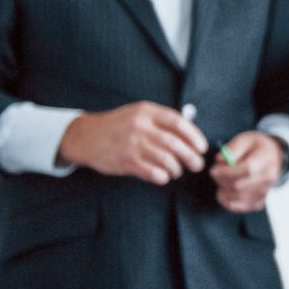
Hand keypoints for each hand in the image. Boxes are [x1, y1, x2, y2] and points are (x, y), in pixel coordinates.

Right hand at [57, 101, 206, 183]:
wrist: (86, 136)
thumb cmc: (117, 126)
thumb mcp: (138, 113)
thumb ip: (161, 121)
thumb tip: (190, 133)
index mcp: (146, 111)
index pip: (178, 122)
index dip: (194, 136)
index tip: (202, 147)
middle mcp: (140, 126)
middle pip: (175, 143)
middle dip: (191, 156)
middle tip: (197, 164)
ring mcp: (132, 144)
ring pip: (166, 159)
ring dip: (177, 168)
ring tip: (178, 171)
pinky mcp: (126, 161)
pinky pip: (152, 172)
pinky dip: (163, 176)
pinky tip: (163, 176)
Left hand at [210, 130, 282, 212]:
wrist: (274, 157)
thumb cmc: (257, 147)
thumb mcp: (245, 139)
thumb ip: (232, 149)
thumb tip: (220, 161)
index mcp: (265, 160)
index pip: (247, 170)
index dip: (227, 172)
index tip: (214, 170)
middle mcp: (268, 178)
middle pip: (240, 186)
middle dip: (222, 181)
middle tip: (216, 173)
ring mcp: (265, 191)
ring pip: (239, 198)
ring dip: (224, 191)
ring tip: (221, 181)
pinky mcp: (260, 201)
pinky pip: (242, 207)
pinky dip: (229, 203)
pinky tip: (224, 194)